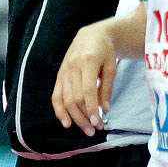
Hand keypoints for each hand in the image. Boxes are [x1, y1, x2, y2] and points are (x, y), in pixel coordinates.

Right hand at [51, 21, 117, 136]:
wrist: (91, 35)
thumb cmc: (105, 51)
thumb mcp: (111, 66)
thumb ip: (107, 88)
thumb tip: (105, 110)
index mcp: (87, 62)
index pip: (87, 91)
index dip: (91, 109)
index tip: (98, 124)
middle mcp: (71, 66)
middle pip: (74, 97)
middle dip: (84, 117)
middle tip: (95, 131)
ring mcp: (63, 70)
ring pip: (65, 98)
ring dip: (75, 117)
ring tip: (86, 130)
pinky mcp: (59, 74)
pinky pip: (56, 94)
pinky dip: (59, 109)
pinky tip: (65, 122)